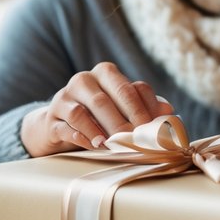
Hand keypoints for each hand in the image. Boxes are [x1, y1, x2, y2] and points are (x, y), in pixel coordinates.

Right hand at [21, 62, 173, 156]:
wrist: (57, 124)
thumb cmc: (98, 116)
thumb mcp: (122, 108)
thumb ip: (145, 107)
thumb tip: (168, 112)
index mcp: (106, 73)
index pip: (129, 88)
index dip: (144, 110)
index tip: (153, 130)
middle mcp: (83, 80)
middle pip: (105, 99)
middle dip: (123, 122)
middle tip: (136, 141)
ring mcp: (63, 98)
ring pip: (82, 112)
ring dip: (99, 130)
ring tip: (112, 144)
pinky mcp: (51, 119)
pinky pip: (65, 127)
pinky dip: (80, 137)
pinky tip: (93, 145)